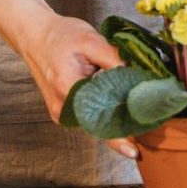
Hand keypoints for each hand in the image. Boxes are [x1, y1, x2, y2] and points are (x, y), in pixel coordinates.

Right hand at [20, 14, 138, 158]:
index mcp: (68, 88)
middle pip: (98, 124)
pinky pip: (88, 115)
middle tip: (151, 125)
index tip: (134, 151)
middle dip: (124, 126)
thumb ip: (115, 58)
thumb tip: (138, 75)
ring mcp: (61, 110)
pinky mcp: (64, 109)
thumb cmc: (61, 36)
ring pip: (94, 121)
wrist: (35, 36)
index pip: (97, 119)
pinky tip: (122, 106)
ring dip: (115, 118)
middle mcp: (62, 106)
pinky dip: (105, 112)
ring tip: (140, 114)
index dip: (117, 137)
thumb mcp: (91, 40)